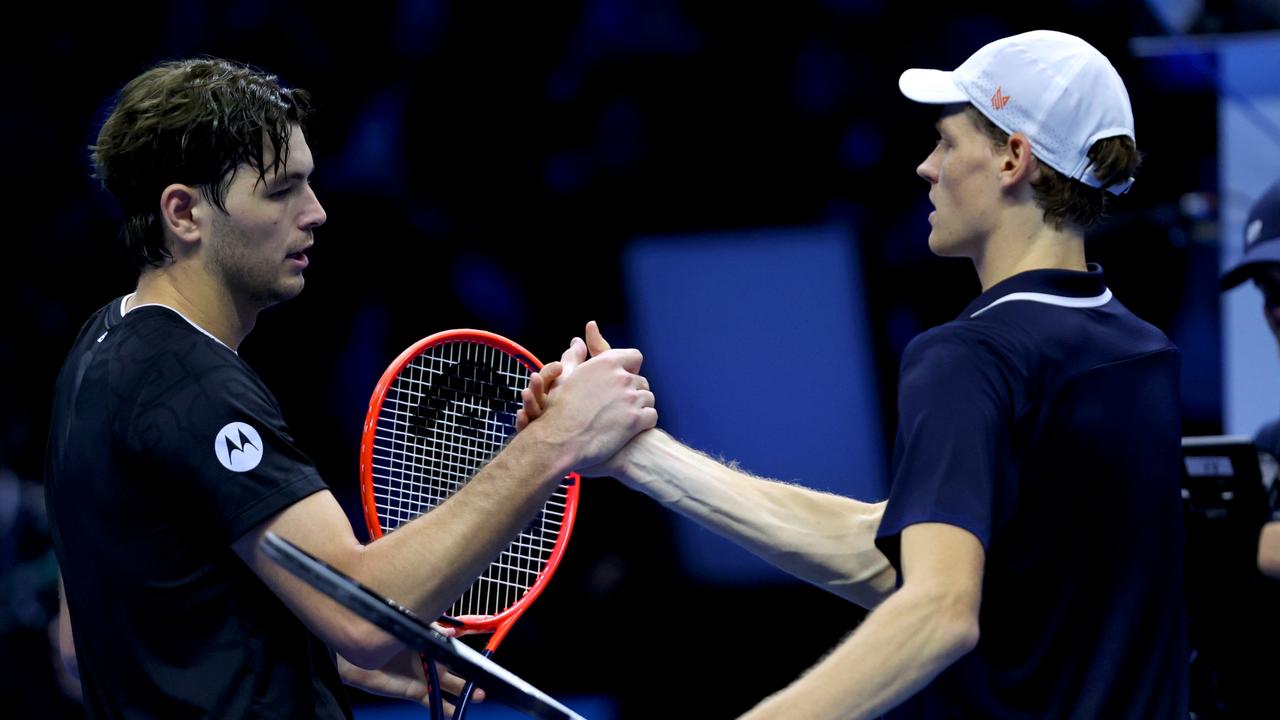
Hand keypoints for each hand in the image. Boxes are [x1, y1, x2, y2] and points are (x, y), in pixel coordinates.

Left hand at [337, 634, 484, 711]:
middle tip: (488, 676)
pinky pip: (435, 701)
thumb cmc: (383, 635)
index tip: (491, 635)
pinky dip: (446, 708)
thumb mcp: (411, 626)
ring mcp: (427, 675)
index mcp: (434, 640)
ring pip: (452, 685)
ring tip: (478, 695)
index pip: (459, 637)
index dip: (475, 635)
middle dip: (475, 671)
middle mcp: (434, 658)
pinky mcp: (416, 691)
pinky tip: (456, 711)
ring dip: (465, 691)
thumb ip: (433, 631)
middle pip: (460, 666)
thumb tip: (455, 632)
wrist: (357, 656)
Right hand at [518, 322, 655, 473]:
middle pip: (642, 381)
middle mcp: (621, 377)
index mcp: (605, 363)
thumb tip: (577, 342)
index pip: (635, 357)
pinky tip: (629, 430)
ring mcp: (630, 399)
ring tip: (621, 419)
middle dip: (633, 392)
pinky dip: (644, 423)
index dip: (630, 369)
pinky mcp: (636, 420)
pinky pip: (652, 416)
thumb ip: (574, 357)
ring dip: (639, 408)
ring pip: (648, 399)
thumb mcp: (564, 378)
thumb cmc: (559, 411)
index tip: (622, 380)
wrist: (559, 442)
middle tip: (616, 406)